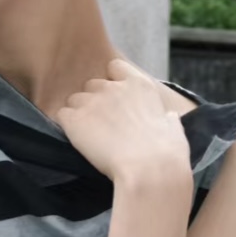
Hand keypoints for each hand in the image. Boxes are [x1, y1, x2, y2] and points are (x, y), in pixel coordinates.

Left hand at [54, 56, 194, 186]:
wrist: (148, 169)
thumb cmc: (166, 154)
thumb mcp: (174, 129)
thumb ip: (167, 118)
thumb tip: (168, 118)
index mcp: (139, 85)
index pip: (115, 67)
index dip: (113, 83)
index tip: (116, 100)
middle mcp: (113, 88)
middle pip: (93, 85)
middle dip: (95, 101)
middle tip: (102, 124)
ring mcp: (92, 102)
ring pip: (75, 100)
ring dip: (79, 114)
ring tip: (89, 136)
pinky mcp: (75, 119)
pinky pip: (62, 115)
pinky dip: (66, 126)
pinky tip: (77, 141)